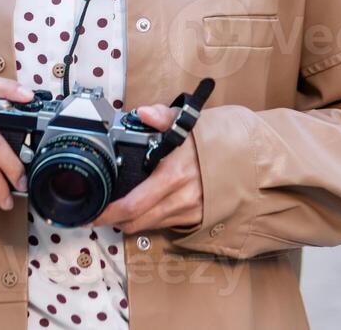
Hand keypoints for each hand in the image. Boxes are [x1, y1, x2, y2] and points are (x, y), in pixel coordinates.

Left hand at [89, 104, 201, 231]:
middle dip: (113, 221)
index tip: (94, 212)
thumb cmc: (213, 141)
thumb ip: (162, 116)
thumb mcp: (187, 122)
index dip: (109, 213)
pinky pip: (165, 225)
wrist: (245, 159)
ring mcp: (189, 211)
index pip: (132, 205)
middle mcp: (180, 198)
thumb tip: (142, 113)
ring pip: (149, 226)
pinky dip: (151, 220)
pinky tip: (145, 209)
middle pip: (136, 222)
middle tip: (99, 215)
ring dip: (131, 222)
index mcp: (173, 175)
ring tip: (119, 211)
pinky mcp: (196, 219)